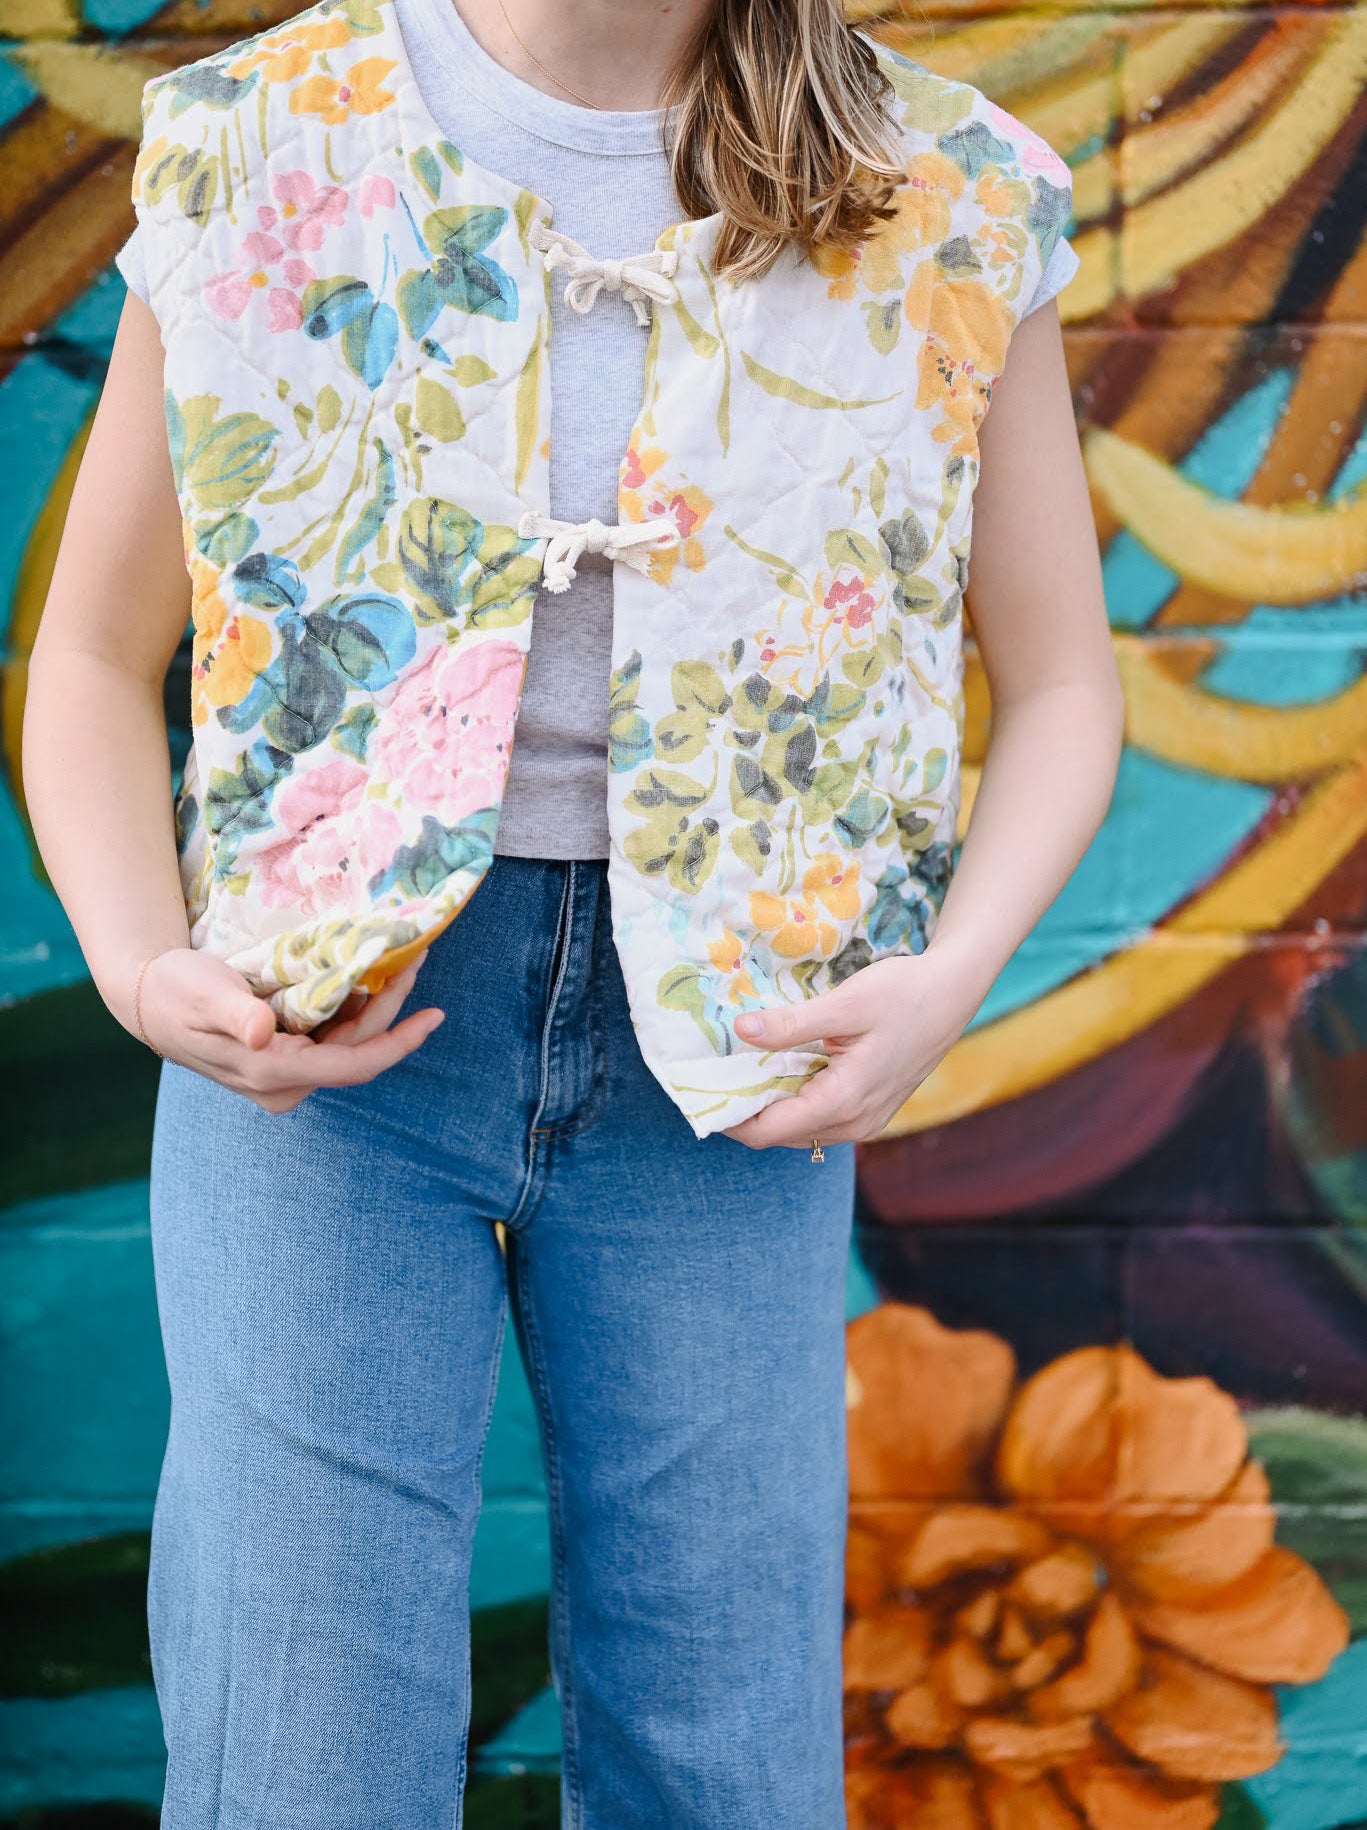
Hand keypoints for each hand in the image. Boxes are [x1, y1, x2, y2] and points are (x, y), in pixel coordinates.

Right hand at [131, 946, 444, 1113]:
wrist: (150, 1000)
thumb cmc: (176, 993)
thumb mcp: (204, 995)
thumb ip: (236, 1014)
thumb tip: (263, 1034)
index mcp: (271, 1074)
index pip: (352, 1065)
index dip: (397, 1042)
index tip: (434, 1016)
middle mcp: (286, 1083)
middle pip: (358, 1049)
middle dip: (392, 1008)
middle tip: (417, 958)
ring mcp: (287, 1074)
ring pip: (349, 1043)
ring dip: (378, 1006)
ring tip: (403, 960)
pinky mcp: (287, 1058)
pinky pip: (334, 1036)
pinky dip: (355, 1007)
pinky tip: (369, 976)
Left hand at [720, 950, 981, 1149]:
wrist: (954, 993)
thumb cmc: (903, 994)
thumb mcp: (844, 1004)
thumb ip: (791, 1025)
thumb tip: (740, 1031)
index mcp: (844, 1102)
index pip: (767, 1132)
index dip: (727, 1117)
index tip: (697, 1092)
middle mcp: (854, 1123)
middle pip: (779, 1135)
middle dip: (743, 1110)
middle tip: (711, 1073)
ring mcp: (865, 1121)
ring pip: (798, 1128)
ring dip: (768, 1105)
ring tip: (739, 1067)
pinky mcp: (870, 1110)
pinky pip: (818, 1117)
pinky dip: (793, 1099)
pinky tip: (778, 1066)